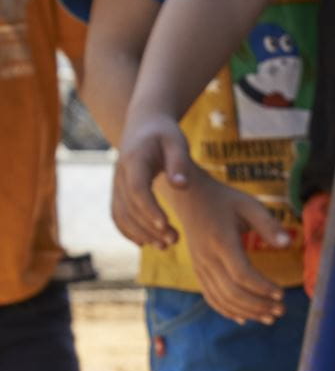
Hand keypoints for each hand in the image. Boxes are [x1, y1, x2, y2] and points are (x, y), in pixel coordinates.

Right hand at [113, 115, 198, 249]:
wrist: (145, 124)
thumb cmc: (166, 133)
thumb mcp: (177, 142)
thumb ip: (179, 163)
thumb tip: (181, 185)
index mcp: (134, 161)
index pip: (137, 189)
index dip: (149, 209)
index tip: (165, 225)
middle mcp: (120, 174)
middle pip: (129, 206)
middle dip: (149, 227)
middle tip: (174, 240)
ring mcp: (116, 183)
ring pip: (121, 214)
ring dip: (140, 233)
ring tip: (166, 245)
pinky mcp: (119, 191)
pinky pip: (118, 214)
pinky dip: (129, 231)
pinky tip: (147, 243)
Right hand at [177, 175, 292, 324]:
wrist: (188, 196)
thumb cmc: (224, 199)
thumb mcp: (248, 205)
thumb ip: (268, 224)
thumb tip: (288, 244)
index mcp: (221, 241)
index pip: (242, 274)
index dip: (262, 288)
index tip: (282, 294)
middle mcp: (207, 257)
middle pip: (232, 292)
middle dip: (258, 306)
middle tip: (281, 310)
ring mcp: (199, 266)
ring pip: (221, 298)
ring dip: (247, 312)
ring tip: (270, 317)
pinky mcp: (197, 270)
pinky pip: (210, 296)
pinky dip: (227, 310)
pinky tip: (245, 318)